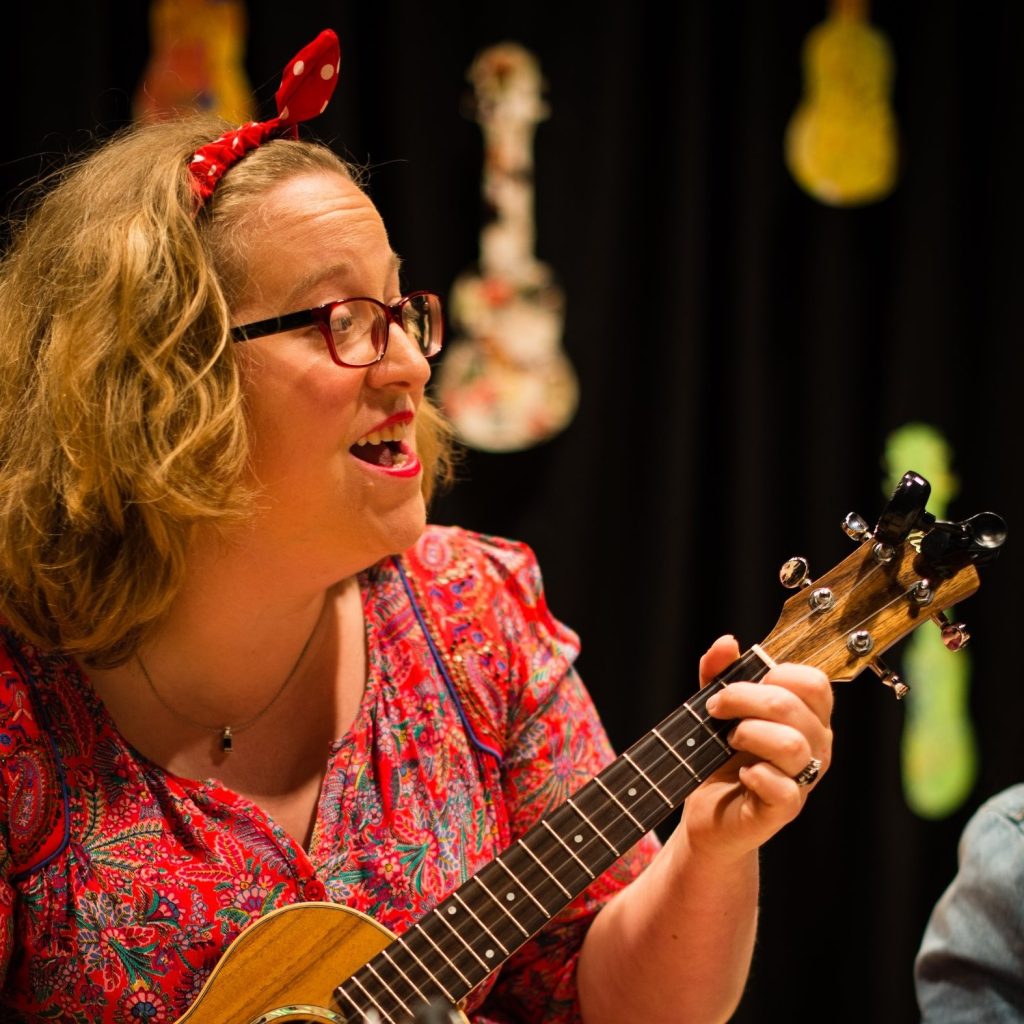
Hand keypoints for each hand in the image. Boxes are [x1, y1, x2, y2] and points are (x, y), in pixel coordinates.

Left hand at [678, 634, 832, 863]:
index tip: (738, 682)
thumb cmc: (720, 756)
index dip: (776, 673)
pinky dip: (756, 774)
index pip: (815, 682)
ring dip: (748, 733)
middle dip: (744, 697)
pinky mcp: (785, 809)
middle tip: (716, 708)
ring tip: (728, 740)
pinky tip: (742, 772)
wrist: (709, 812)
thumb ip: (719, 673)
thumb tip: (728, 641)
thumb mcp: (717, 708)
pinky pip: (784, 788)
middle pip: (793, 706)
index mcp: (808, 716)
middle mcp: (816, 746)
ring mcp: (804, 779)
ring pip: (791, 744)